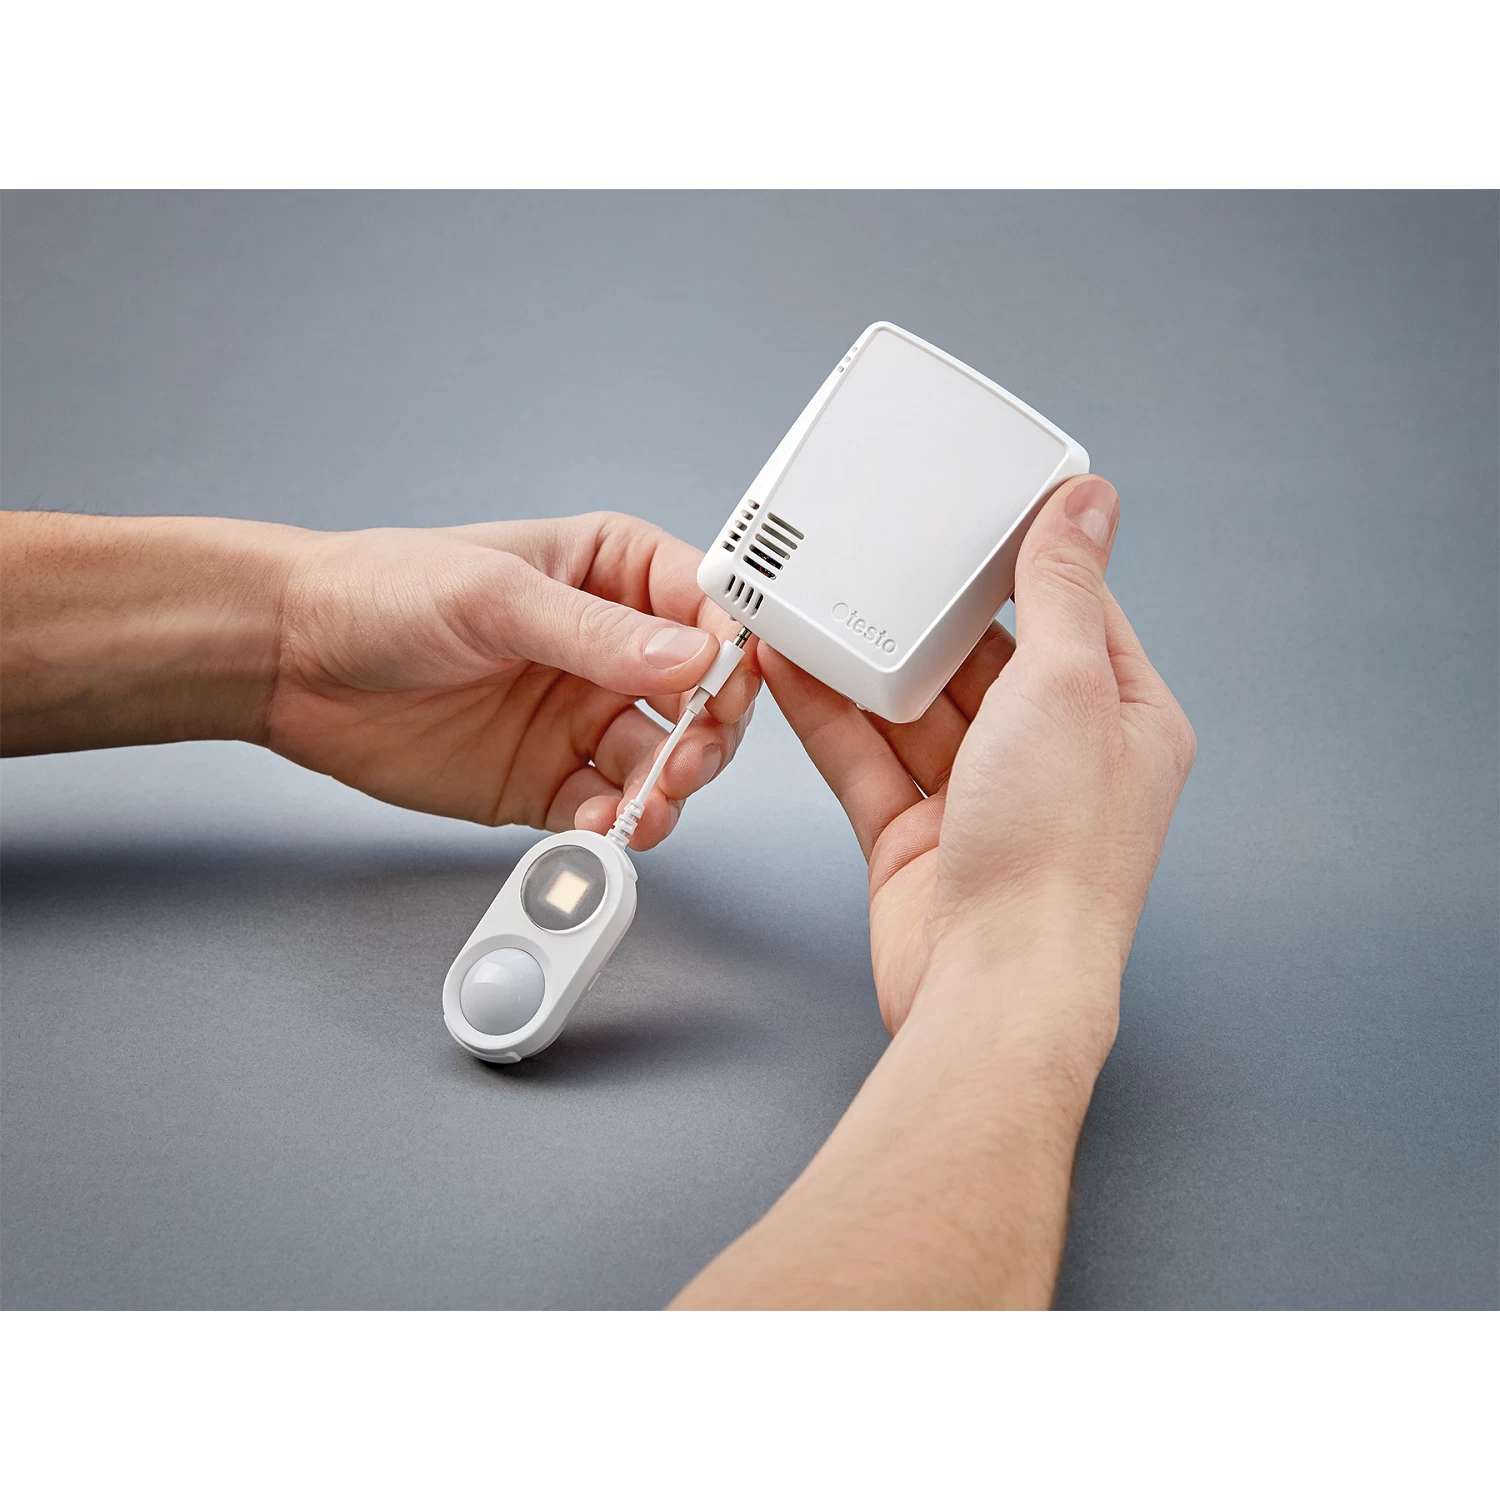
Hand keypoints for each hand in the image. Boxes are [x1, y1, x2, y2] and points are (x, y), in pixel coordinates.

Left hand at [267, 512, 758, 847]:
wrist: (291, 660)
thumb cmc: (381, 591)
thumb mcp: (494, 596)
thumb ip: (595, 633)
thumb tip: (691, 657)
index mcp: (608, 573)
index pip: (703, 604)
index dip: (732, 644)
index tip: (735, 682)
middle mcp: (606, 648)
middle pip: (699, 696)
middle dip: (708, 731)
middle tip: (689, 758)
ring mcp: (579, 717)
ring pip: (661, 762)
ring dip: (667, 788)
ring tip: (646, 804)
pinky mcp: (546, 778)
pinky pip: (604, 809)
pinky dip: (613, 826)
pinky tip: (599, 827)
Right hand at [762, 474, 1193, 1057]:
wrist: (992, 987)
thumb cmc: (1055, 855)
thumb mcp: (1067, 686)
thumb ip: (1062, 589)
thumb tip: (1089, 501)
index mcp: (1121, 720)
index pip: (1074, 613)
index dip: (1025, 558)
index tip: (976, 508)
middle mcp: (1056, 758)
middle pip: (982, 660)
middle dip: (924, 614)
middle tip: (872, 550)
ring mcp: (983, 800)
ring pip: (915, 710)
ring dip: (865, 663)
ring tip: (812, 600)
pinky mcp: (916, 838)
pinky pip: (868, 758)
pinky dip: (830, 715)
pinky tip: (793, 668)